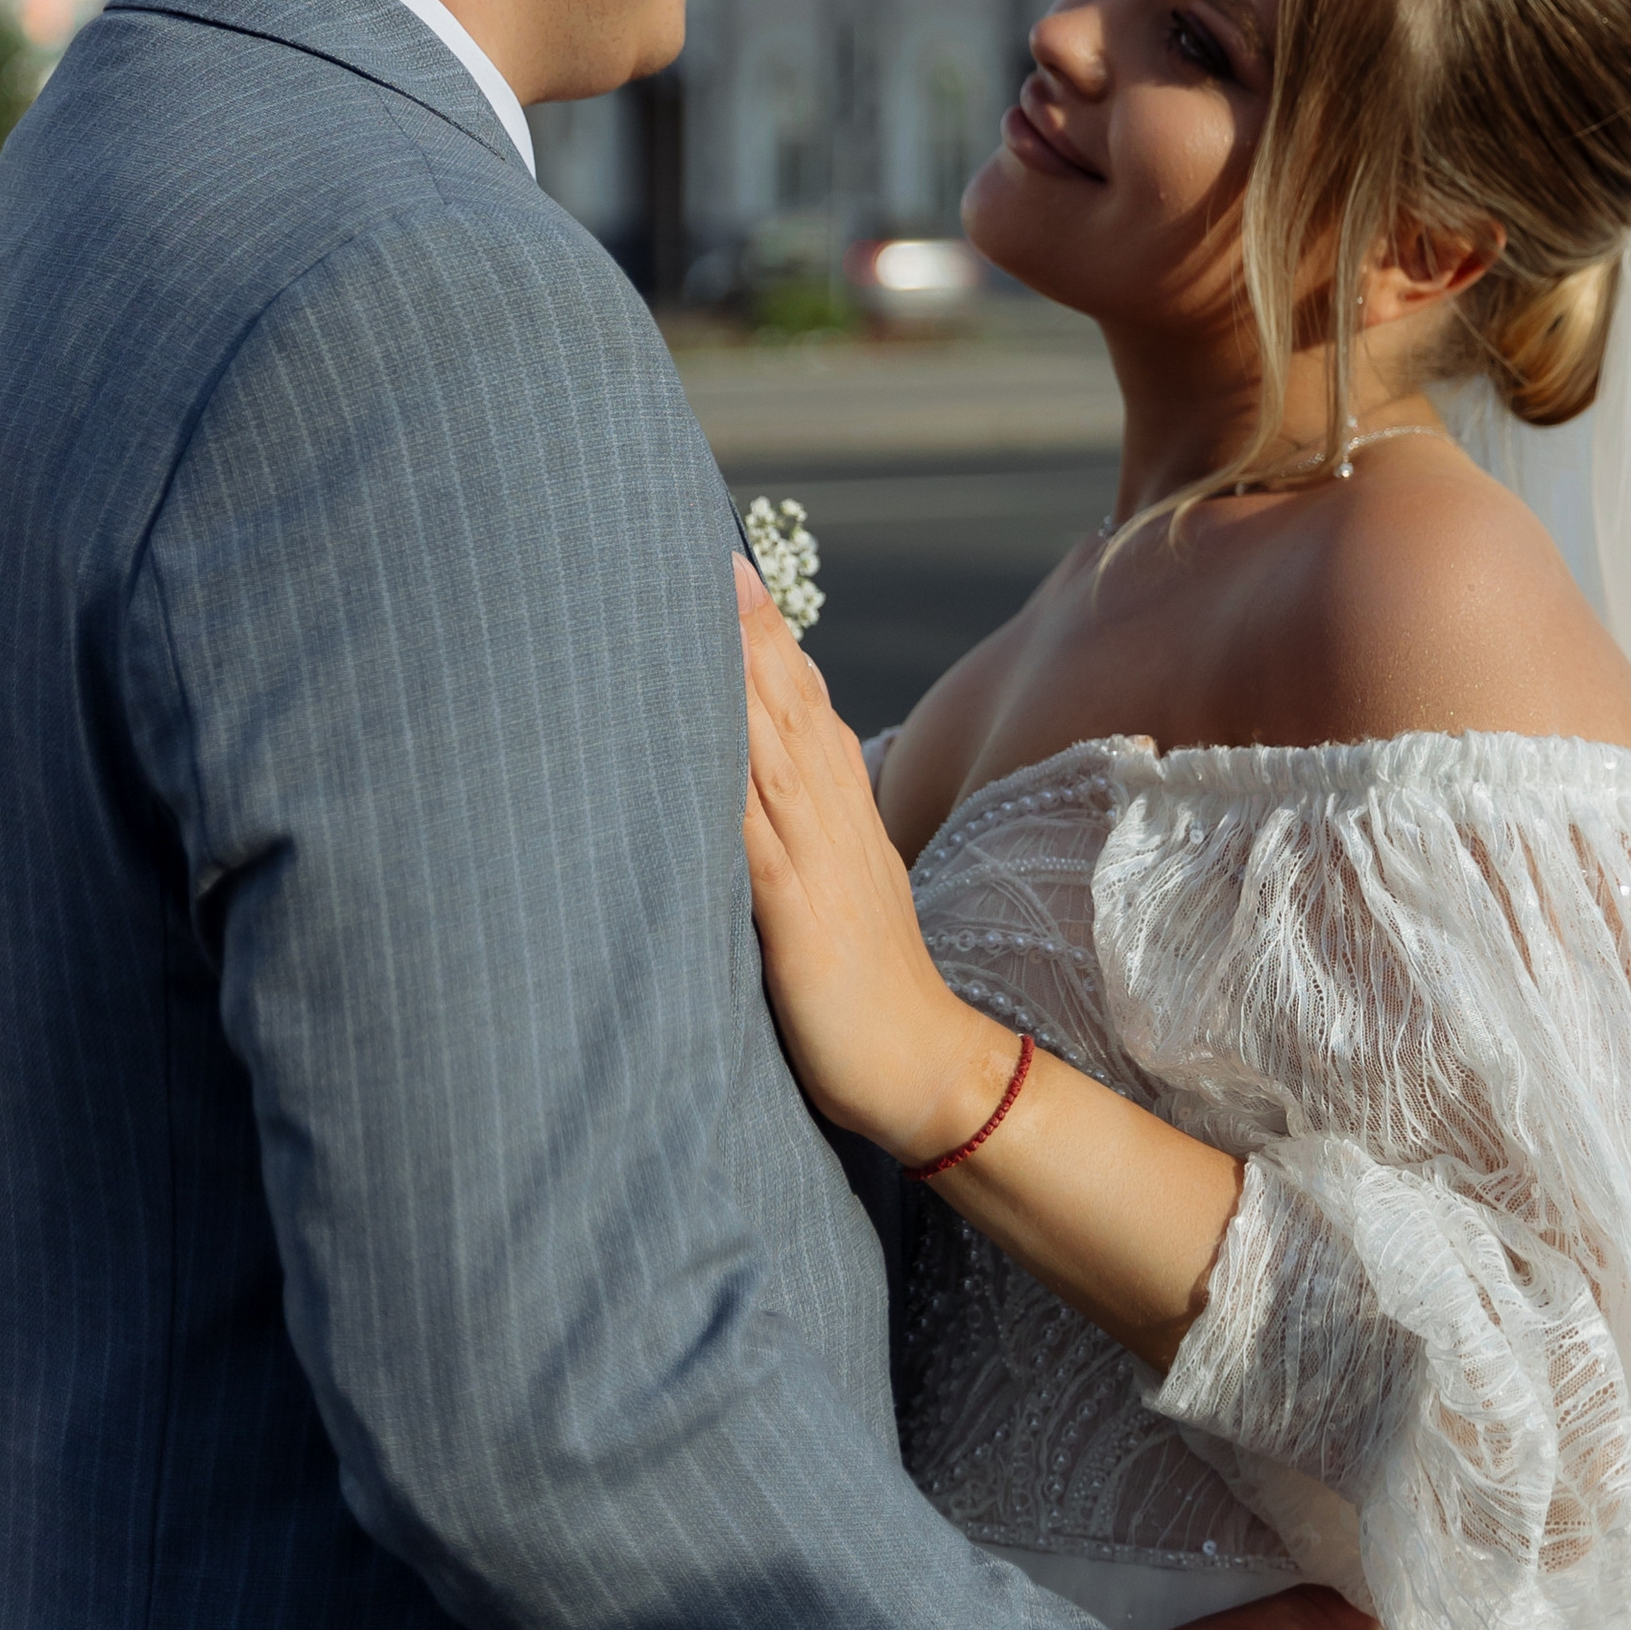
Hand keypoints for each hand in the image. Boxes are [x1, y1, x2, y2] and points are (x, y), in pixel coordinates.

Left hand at [735, 558, 1005, 1156]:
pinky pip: (760, 843)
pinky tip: (701, 748)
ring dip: (744, 686)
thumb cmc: (871, 988)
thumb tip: (759, 788)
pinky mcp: (800, 918)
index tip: (734, 574)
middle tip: (718, 560)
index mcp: (845, 814)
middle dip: (755, 634)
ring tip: (710, 622)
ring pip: (777, 757)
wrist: (929, 1069)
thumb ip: (805, 834)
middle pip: (795, 710)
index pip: (808, 708)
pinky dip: (732, 789)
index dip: (772, 641)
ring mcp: (821, 865)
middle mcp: (836, 823)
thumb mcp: (840, 888)